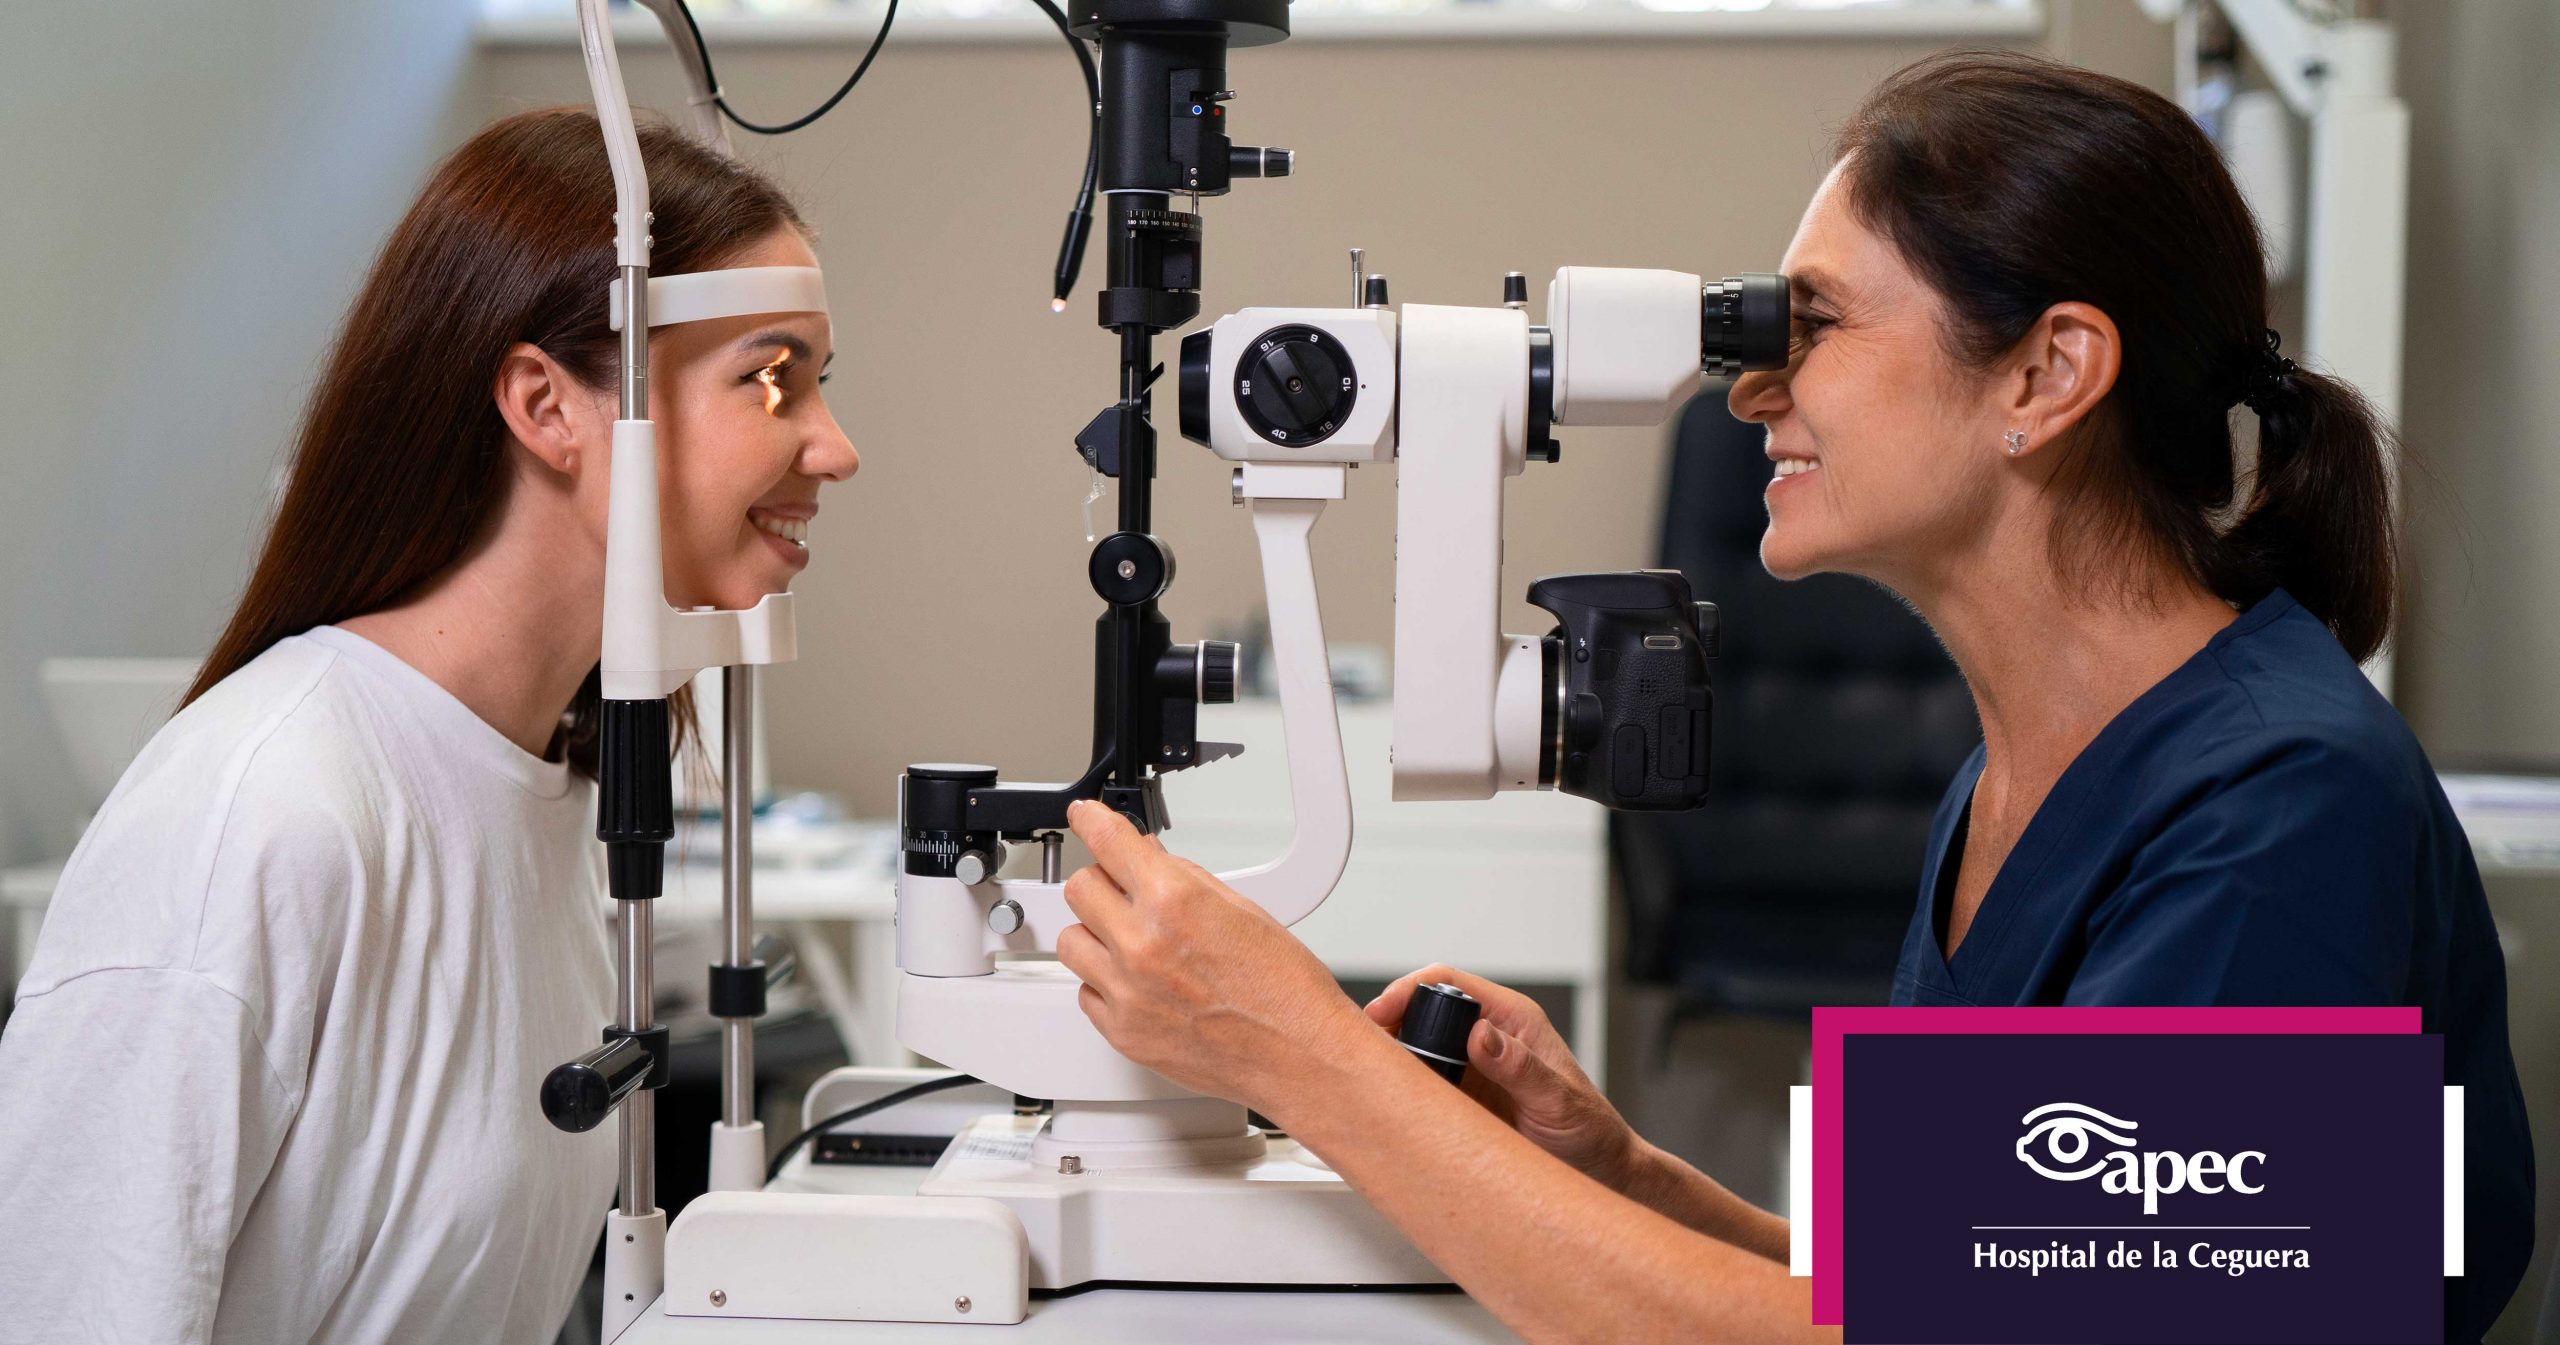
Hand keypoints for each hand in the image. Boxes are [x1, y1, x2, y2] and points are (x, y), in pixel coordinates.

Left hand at [1055, 800, 1385, 1119]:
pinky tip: (1138, 982)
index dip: (1090, 820)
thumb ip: (1184, 879)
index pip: (1107, 841)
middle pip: (1079, 888)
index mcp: (1175, 902)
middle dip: (1101, 882)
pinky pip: (1085, 992)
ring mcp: (1126, 992)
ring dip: (1096, 933)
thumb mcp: (1242, 909)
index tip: (1084, 817)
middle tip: (1122, 891)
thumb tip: (1149, 860)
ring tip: (1131, 942)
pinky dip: (1104, 982)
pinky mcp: (1121, 1032)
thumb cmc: (1285, 989)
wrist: (1297, 1056)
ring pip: (1071, 941)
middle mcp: (1142, 945)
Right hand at [1367, 965, 1643, 1192]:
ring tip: (1372, 1078)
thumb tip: (1482, 1035)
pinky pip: (1423, 1084)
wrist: (1599, 1171)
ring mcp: (1472, 1066)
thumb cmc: (1591, 1130)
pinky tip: (1391, 1103)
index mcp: (1512, 1018)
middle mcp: (1488, 1036)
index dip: (1409, 991)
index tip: (1382, 1013)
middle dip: (1390, 1024)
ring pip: (1417, 1047)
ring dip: (1394, 1057)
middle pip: (1423, 1011)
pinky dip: (1403, 1089)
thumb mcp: (1558, 1101)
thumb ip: (1521, 1068)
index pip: (1449, 983)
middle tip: (1366, 1052)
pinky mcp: (1463, 1096)